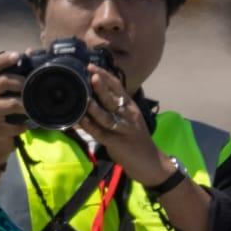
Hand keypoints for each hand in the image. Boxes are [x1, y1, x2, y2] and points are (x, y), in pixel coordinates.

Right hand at [0, 52, 28, 167]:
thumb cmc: (0, 112)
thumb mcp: (2, 92)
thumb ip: (13, 73)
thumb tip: (30, 51)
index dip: (2, 60)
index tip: (16, 55)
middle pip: (3, 81)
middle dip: (22, 82)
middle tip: (31, 86)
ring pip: (12, 103)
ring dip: (26, 105)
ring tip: (32, 107)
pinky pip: (15, 123)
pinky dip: (24, 124)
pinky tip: (25, 125)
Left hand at [79, 66, 163, 180]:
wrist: (151, 162)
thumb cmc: (134, 139)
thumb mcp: (127, 120)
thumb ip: (114, 109)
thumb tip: (93, 97)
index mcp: (130, 107)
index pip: (118, 87)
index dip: (106, 77)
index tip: (92, 67)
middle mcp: (129, 115)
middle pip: (113, 98)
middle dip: (101, 86)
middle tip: (89, 74)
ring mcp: (124, 129)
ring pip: (107, 115)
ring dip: (94, 106)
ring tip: (83, 97)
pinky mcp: (118, 143)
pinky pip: (101, 133)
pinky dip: (89, 126)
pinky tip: (79, 120)